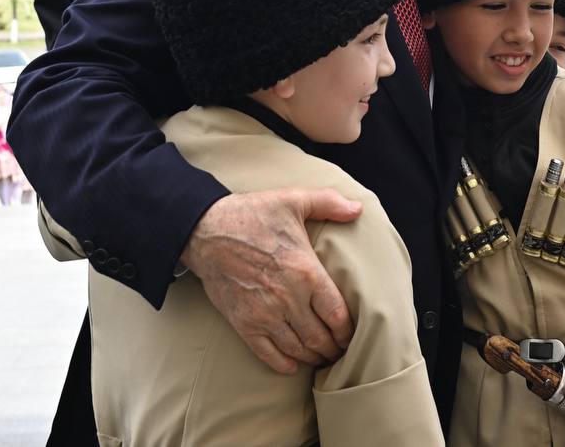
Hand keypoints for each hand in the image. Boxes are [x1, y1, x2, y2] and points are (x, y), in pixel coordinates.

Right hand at [179, 188, 361, 373]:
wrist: (207, 231)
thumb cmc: (253, 214)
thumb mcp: (294, 200)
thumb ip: (329, 203)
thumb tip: (357, 210)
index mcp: (306, 272)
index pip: (337, 314)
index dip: (348, 330)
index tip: (353, 334)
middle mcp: (288, 298)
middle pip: (320, 337)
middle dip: (334, 348)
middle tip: (341, 350)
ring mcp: (264, 314)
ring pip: (297, 349)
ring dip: (313, 357)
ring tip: (322, 357)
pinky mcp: (243, 323)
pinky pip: (268, 354)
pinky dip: (284, 364)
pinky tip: (293, 364)